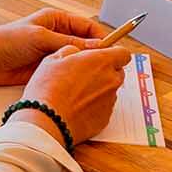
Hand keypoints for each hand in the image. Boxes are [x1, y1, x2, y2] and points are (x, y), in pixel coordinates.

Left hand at [0, 9, 111, 85]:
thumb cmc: (10, 41)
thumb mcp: (42, 38)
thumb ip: (70, 43)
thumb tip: (99, 47)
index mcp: (56, 20)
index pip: (88, 27)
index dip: (102, 38)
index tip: (114, 52)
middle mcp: (57, 35)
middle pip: (85, 45)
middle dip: (97, 55)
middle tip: (110, 68)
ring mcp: (53, 53)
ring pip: (78, 60)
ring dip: (86, 67)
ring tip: (99, 78)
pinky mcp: (48, 68)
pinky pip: (67, 71)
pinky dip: (75, 76)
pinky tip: (84, 85)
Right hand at [15, 44, 131, 145]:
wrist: (47, 120)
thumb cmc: (49, 88)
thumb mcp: (54, 59)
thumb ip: (72, 51)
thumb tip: (77, 52)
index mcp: (101, 62)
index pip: (123, 53)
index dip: (113, 53)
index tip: (102, 55)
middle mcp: (111, 81)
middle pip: (118, 72)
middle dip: (105, 71)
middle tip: (83, 74)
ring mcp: (110, 101)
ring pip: (109, 90)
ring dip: (97, 89)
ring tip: (74, 93)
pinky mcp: (105, 119)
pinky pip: (103, 107)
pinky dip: (93, 105)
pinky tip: (75, 106)